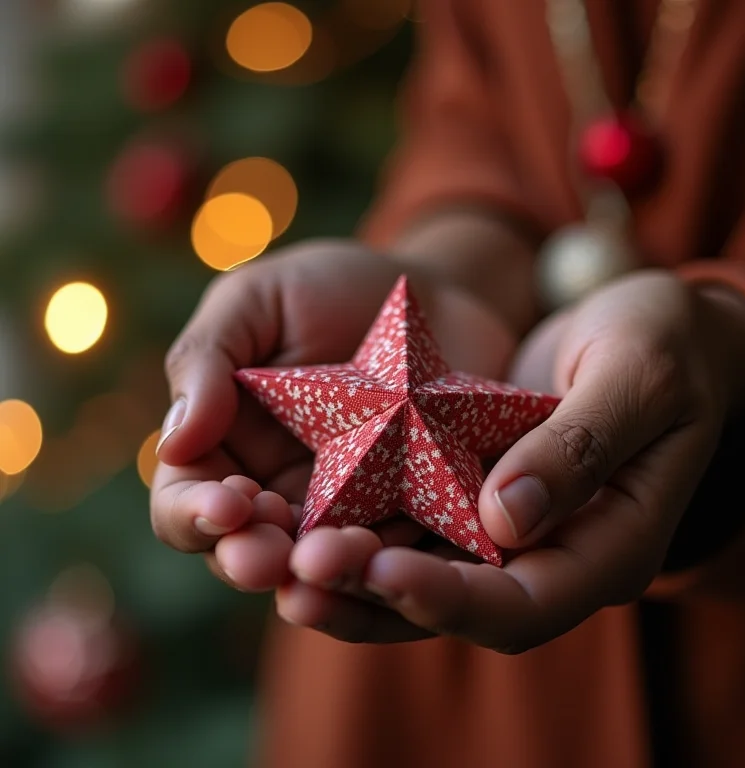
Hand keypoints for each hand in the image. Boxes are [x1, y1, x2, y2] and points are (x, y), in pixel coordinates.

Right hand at [150, 239, 515, 591]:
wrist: (432, 293)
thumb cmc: (330, 287)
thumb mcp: (257, 301)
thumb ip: (207, 358)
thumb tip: (173, 441)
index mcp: (224, 446)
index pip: (185, 499)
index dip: (193, 513)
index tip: (227, 503)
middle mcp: (277, 489)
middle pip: (247, 548)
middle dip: (251, 558)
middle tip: (268, 558)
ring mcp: (343, 509)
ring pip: (318, 564)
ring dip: (320, 575)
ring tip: (335, 559)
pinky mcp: (406, 514)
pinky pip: (392, 553)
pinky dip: (389, 564)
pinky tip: (396, 560)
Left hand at [277, 270, 744, 649]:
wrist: (648, 330)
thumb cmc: (663, 343)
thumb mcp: (640, 375)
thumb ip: (582, 447)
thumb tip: (506, 520)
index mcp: (609, 546)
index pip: (527, 604)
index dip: (453, 599)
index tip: (383, 570)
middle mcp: (550, 555)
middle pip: (458, 604)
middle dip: (378, 594)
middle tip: (303, 572)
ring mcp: (507, 529)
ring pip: (423, 571)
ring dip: (352, 572)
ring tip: (282, 556)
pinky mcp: (471, 493)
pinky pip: (410, 522)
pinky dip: (359, 524)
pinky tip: (302, 512)